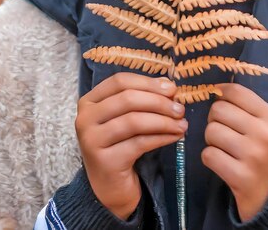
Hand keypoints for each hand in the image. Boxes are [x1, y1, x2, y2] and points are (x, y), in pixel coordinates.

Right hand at [75, 72, 187, 219]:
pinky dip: (162, 137)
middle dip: (159, 102)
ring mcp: (92, 140)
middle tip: (180, 108)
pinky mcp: (105, 161)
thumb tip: (168, 85)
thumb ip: (143, 98)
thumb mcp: (127, 117)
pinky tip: (175, 137)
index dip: (148, 82)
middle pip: (128, 99)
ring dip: (163, 121)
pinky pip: (140, 143)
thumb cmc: (120, 145)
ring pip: (134, 121)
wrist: (109, 187)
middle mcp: (85, 118)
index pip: (120, 81)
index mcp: (89, 101)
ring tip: (182, 124)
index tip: (172, 88)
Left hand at [201, 82, 267, 221]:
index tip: (218, 99)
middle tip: (222, 129)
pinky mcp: (240, 177)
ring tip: (223, 147)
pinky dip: (210, 158)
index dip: (221, 93)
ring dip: (212, 140)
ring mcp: (253, 156)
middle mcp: (265, 134)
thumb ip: (248, 107)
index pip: (236, 92)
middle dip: (215, 119)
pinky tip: (222, 162)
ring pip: (211, 131)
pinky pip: (209, 155)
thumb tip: (217, 88)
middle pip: (219, 110)